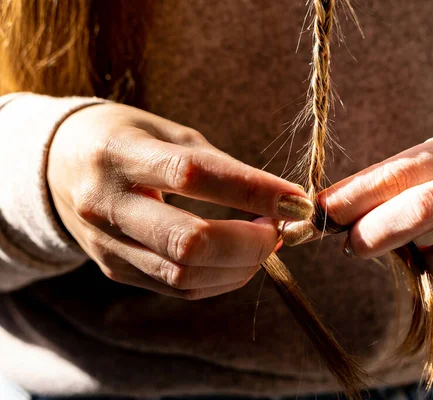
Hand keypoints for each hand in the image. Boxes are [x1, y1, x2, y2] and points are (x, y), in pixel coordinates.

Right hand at [47, 103, 312, 298]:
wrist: (58, 167)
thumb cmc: (126, 140)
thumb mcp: (167, 134)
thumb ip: (219, 165)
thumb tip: (278, 200)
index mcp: (119, 154)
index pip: (193, 176)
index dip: (252, 190)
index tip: (296, 200)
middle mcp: (105, 204)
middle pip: (188, 241)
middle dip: (250, 243)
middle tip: (281, 229)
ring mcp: (107, 245)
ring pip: (185, 275)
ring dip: (241, 266)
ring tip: (265, 243)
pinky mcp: (115, 270)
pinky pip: (178, 287)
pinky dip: (221, 279)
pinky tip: (240, 261)